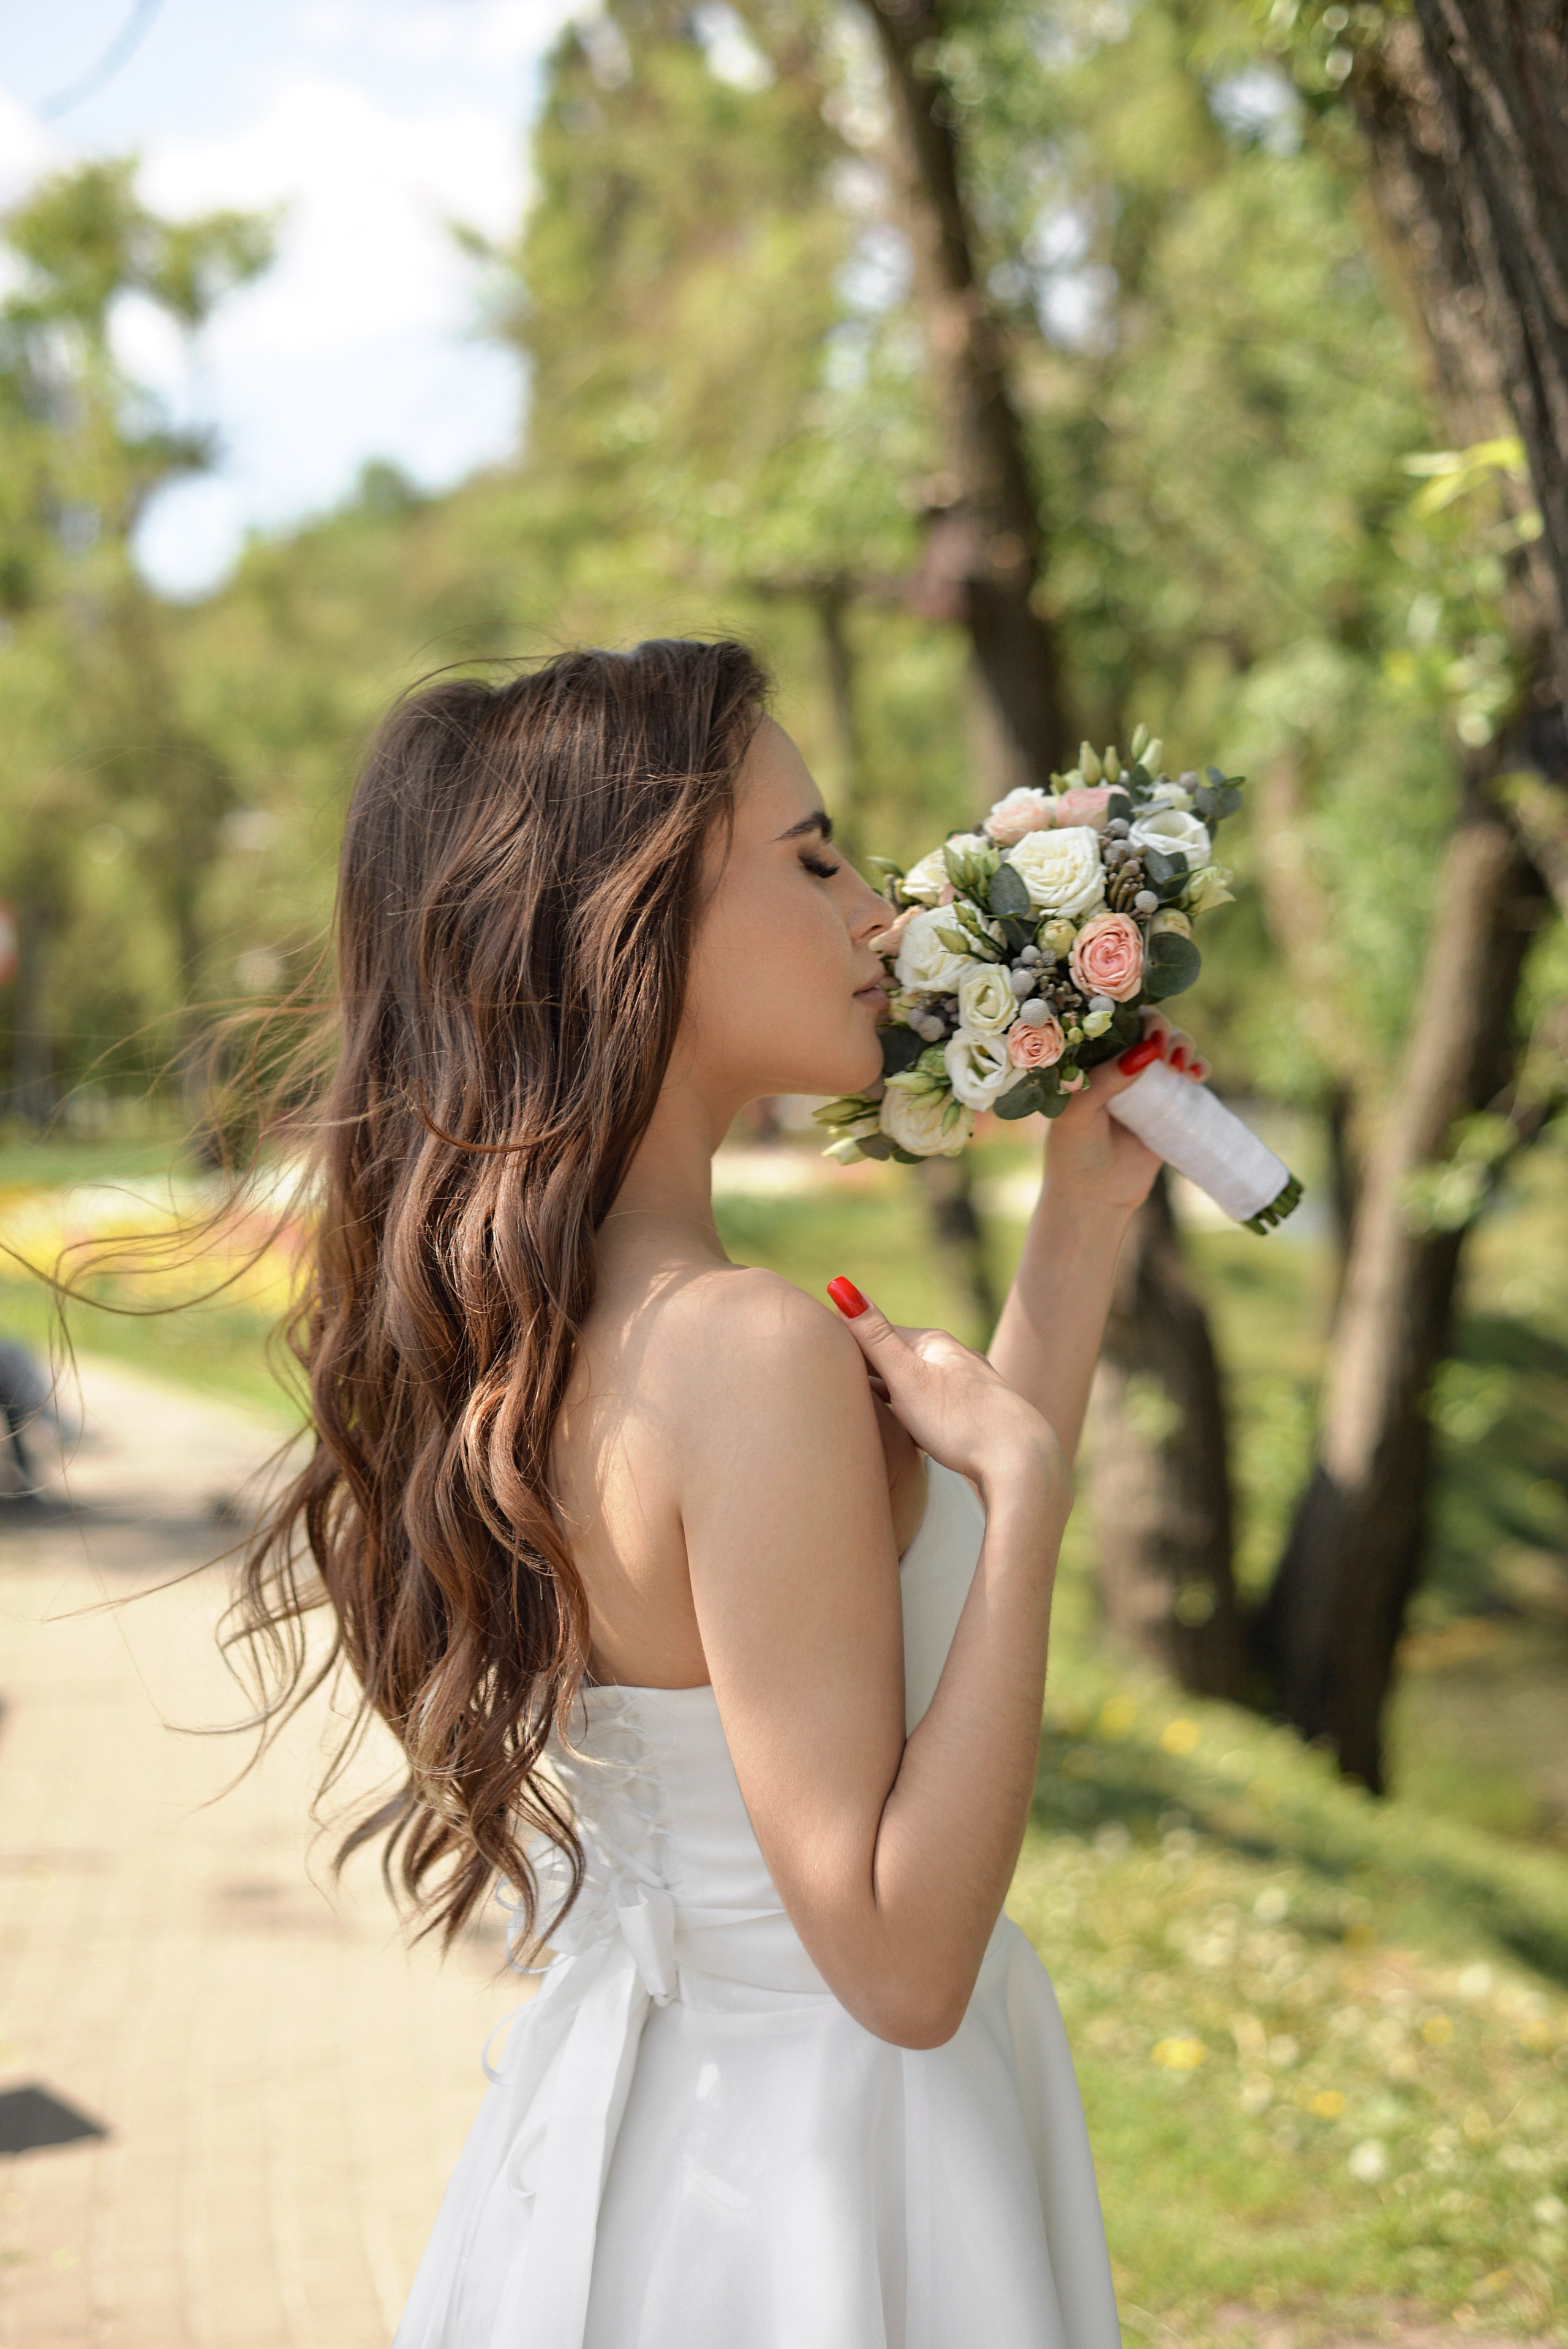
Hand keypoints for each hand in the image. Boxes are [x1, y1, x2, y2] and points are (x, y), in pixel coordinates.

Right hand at [826, 1279, 1065, 1500]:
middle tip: (832, 1385)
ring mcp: (970, 1388)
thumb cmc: (960, 1420)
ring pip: (918, 1385)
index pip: (877, 1336)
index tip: (817, 1354)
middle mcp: (955, 1359)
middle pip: (898, 1360)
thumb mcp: (907, 1376)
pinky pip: (935, 1409)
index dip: (846, 1347)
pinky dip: (914, 1415)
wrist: (1020, 1462)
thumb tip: (840, 1285)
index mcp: (935, 1344)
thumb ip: (873, 1336)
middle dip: (869, 1371)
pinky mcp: (978, 1418)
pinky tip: (910, 1428)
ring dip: (892, 1394)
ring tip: (864, 1407)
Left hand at [1042, 1009, 1205, 1214]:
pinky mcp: (1169, 1106)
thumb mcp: (1079, 1112)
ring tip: (1180, 1067)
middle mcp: (1119, 1066)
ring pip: (1173, 1046)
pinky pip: (1190, 1076)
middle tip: (1163, 1050)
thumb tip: (1148, 1051)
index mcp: (1090, 1060)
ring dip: (1183, 1045)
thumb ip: (1107, 1079)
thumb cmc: (1074, 1152)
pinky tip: (1196, 1075)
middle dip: (1162, 1029)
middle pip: (1149, 1027)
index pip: (1115, 1021)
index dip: (1133, 1018)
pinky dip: (1199, 1067)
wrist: (1095, 1197)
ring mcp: (1146, 1085)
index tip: (1143, 1034)